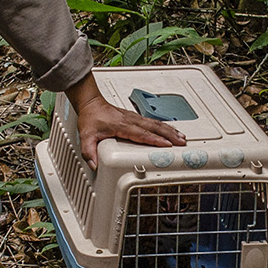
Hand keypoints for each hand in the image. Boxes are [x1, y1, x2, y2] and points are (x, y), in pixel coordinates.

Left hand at [67, 77, 184, 167]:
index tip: (166, 144)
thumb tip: (94, 164)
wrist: (91, 103)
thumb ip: (88, 151)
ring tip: (181, 138)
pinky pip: (153, 122)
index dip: (154, 140)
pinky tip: (170, 131)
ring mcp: (134, 118)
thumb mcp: (86, 136)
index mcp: (122, 125)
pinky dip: (164, 126)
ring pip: (156, 124)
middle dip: (169, 135)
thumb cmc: (90, 117)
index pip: (141, 134)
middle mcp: (131, 120)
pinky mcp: (135, 117)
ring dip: (170, 130)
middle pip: (154, 128)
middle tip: (181, 142)